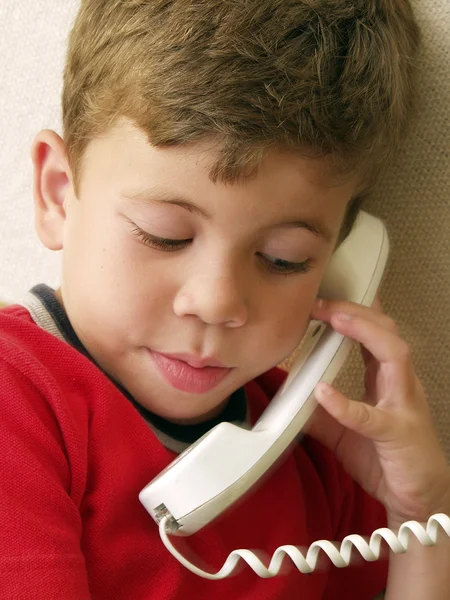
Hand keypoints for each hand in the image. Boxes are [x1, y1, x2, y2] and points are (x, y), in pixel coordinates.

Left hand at [305, 297, 449, 527]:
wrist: (419, 499)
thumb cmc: (388, 459)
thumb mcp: (345, 431)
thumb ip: (323, 412)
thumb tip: (293, 399)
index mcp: (387, 380)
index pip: (374, 334)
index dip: (352, 313)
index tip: (323, 300)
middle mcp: (400, 385)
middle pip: (387, 332)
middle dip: (356, 311)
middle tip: (322, 302)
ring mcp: (403, 406)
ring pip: (394, 355)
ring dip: (364, 332)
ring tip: (335, 320)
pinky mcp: (398, 434)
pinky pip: (371, 416)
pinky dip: (345, 403)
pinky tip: (323, 393)